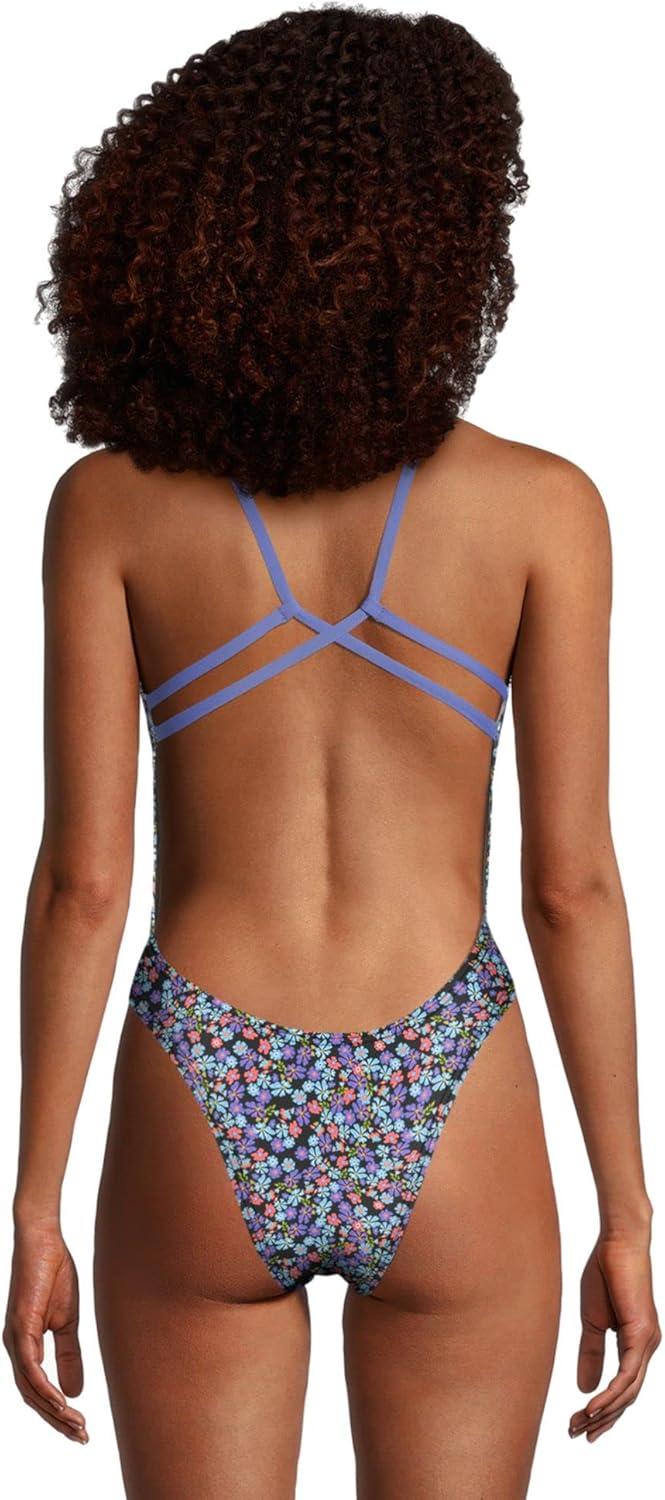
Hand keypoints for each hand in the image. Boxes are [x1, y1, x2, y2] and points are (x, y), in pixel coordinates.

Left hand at [3, 1217, 87, 1442]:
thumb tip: (75, 1392)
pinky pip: (30, 1367)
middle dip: (57, 1421)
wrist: (43, 1239)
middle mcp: (15, 1348)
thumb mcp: (68, 1321)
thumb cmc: (54, 1274)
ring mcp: (14, 1339)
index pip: (39, 1391)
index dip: (58, 1414)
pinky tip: (61, 1402)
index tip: (80, 1430)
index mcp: (25, 1346)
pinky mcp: (19, 1327)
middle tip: (82, 1437)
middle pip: (32, 1397)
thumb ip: (69, 1355)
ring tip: (76, 1426)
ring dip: (53, 1411)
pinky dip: (45, 1388)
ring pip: (29, 1388)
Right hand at [569, 1230, 660, 1441]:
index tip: (581, 1426)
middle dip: (602, 1419)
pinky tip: (594, 1406)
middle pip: (627, 1397)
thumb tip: (585, 1388)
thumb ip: (591, 1353)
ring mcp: (648, 1343)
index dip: (603, 1410)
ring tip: (581, 1425)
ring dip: (604, 1412)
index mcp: (635, 1345)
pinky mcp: (643, 1335)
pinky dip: (611, 1394)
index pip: (622, 1388)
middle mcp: (646, 1348)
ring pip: (629, 1392)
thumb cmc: (606, 1274)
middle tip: (577, 1434)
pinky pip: (628, 1375)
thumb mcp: (592, 1322)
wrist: (618, 1242)